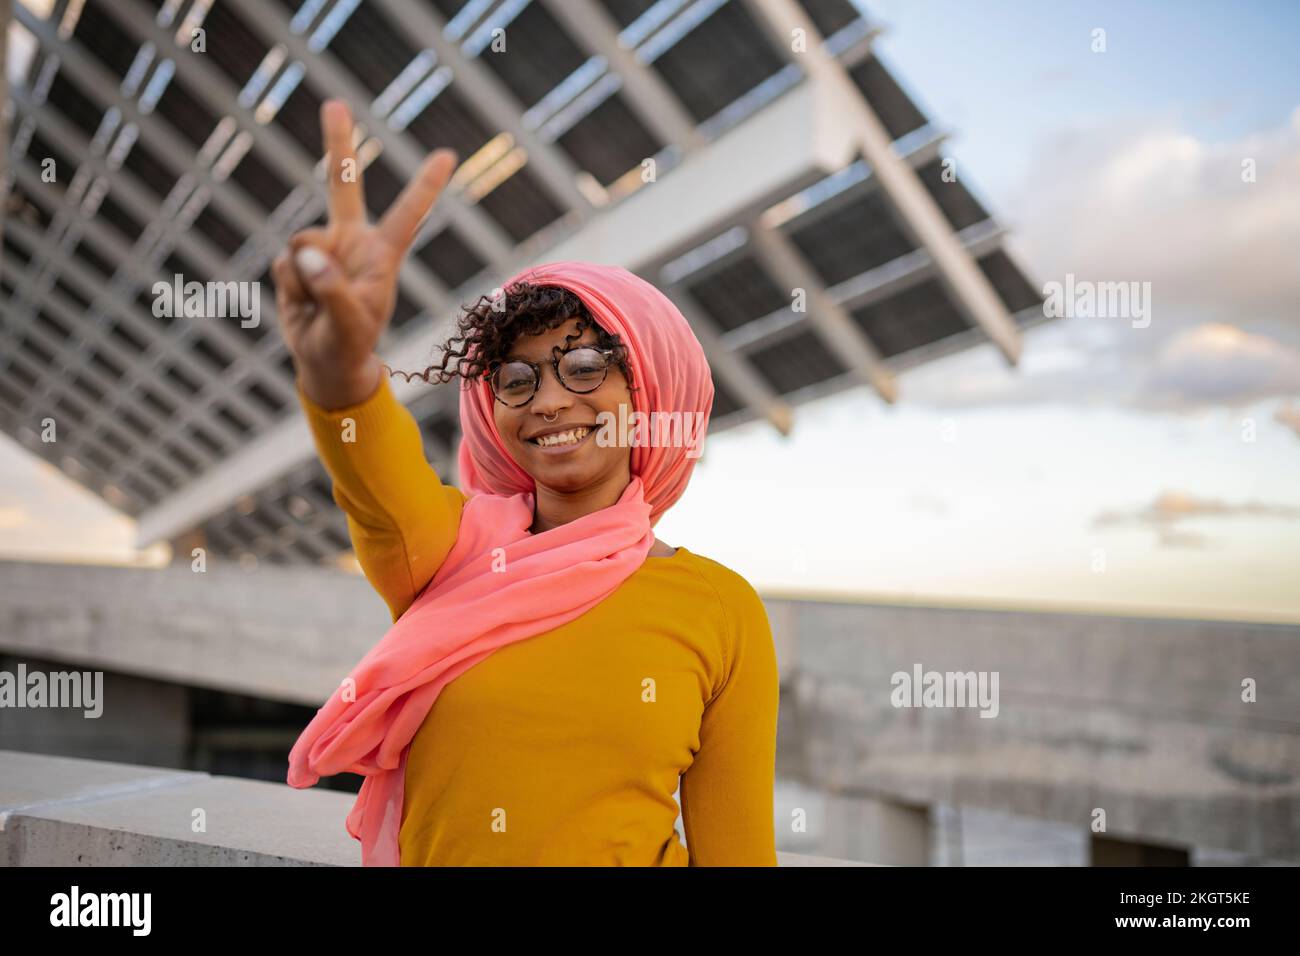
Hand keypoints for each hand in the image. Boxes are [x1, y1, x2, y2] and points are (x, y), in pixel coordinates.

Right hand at [272, 99, 456, 408]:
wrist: (324, 362)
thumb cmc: (349, 346)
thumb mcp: (349, 326)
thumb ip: (331, 290)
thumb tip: (306, 255)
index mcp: (381, 256)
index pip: (407, 216)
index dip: (425, 186)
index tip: (448, 155)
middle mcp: (352, 243)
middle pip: (344, 186)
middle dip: (338, 145)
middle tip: (335, 104)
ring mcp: (322, 250)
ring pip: (301, 242)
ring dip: (304, 279)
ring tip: (319, 307)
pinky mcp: (296, 261)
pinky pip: (284, 265)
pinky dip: (290, 289)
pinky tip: (303, 303)